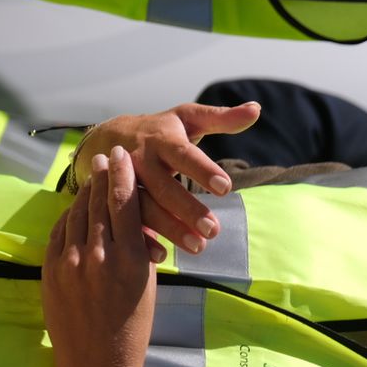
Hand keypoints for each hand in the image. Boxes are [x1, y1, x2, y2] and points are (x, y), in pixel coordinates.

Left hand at [44, 147, 159, 366]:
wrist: (99, 361)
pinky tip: (75, 210)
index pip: (125, 204)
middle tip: (106, 156)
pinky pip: (60, 234)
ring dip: (85, 194)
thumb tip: (133, 224)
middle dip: (102, 178)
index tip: (124, 155)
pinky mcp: (51, 271)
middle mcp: (99, 255)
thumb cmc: (133, 326)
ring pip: (77, 215)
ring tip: (92, 178)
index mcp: (131, 259)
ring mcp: (71, 262)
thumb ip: (139, 250)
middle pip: (98, 203)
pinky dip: (69, 218)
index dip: (123, 176)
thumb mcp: (147, 284)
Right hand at [72, 101, 260, 254]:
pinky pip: (127, 222)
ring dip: (170, 229)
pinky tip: (161, 256)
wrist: (110, 137)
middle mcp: (140, 162)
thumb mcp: (188, 117)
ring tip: (198, 246)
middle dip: (187, 208)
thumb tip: (256, 110)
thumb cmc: (161, 129)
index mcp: (161, 140)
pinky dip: (142, 239)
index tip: (226, 187)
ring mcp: (125, 183)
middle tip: (213, 230)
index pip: (184, 154)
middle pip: (163, 187)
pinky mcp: (115, 200)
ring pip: (145, 208)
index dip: (203, 169)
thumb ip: (221, 118)